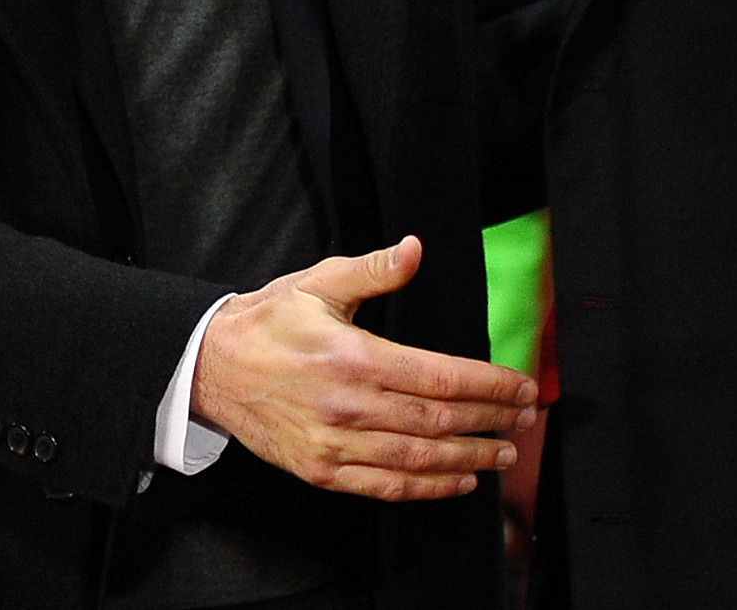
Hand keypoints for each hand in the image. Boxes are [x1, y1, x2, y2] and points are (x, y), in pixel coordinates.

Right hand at [192, 235, 537, 501]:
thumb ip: (374, 270)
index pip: (440, 377)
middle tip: (524, 418)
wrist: (211, 367)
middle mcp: (348, 405)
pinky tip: (456, 481)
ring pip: (418, 458)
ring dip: (469, 458)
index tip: (521, 386)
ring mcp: (334, 444)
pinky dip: (426, 488)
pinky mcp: (321, 470)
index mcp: (354, 357)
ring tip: (502, 452)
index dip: (489, 384)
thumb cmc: (268, 320)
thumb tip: (414, 249)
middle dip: (490, 420)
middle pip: (438, 420)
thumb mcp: (319, 283)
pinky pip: (385, 486)